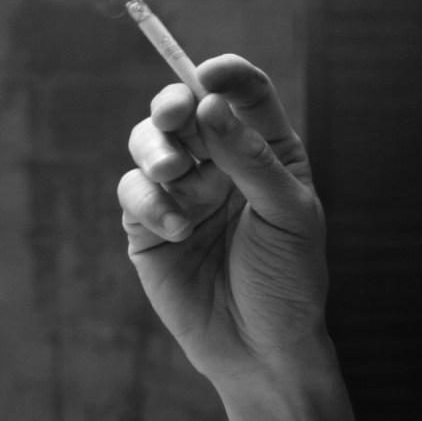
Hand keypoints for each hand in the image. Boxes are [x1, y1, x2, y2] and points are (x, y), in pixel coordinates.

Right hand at [117, 54, 331, 383]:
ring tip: (174, 175)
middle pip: (186, 108)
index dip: (226, 75)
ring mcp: (184, 191)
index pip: (244, 94)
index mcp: (267, 150)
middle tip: (175, 114)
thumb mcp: (287, 213)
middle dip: (174, 103)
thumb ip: (250, 159)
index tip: (209, 74)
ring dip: (156, 149)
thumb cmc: (288, 277)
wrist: (261, 346)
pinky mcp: (148, 224)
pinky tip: (177, 232)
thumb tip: (209, 105)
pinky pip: (133, 192)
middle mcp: (222, 162)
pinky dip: (149, 203)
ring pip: (151, 142)